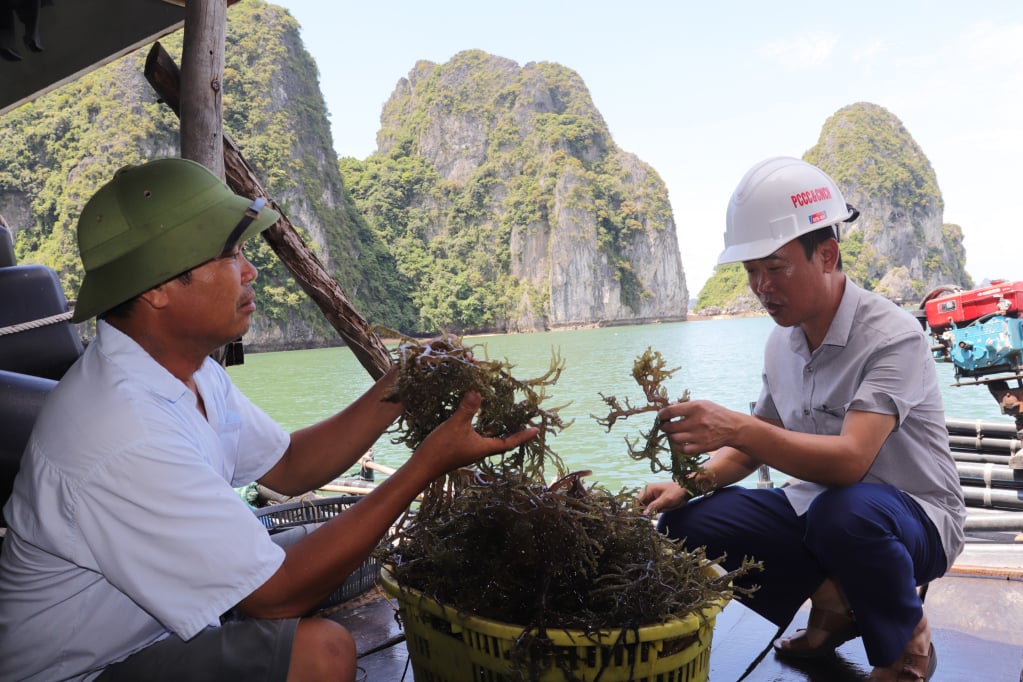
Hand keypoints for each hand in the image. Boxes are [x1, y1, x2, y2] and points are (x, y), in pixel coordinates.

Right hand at [411, 391, 537, 475]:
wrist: (422, 467)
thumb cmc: (442, 448)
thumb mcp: (456, 425)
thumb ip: (468, 408)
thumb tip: (479, 391)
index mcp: (484, 447)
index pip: (509, 442)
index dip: (523, 436)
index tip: (536, 429)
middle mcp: (480, 450)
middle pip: (501, 440)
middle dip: (512, 429)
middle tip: (521, 418)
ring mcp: (469, 450)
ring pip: (488, 437)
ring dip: (496, 427)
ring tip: (503, 414)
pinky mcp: (459, 448)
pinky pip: (476, 436)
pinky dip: (481, 426)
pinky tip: (477, 417)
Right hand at [637, 481, 690, 515]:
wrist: (686, 491)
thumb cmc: (676, 492)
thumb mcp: (666, 499)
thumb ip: (654, 506)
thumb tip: (644, 513)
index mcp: (649, 489)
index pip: (638, 499)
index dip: (636, 508)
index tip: (639, 517)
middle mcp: (648, 493)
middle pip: (640, 504)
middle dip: (645, 511)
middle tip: (650, 516)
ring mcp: (652, 498)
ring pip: (646, 508)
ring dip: (651, 512)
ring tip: (659, 512)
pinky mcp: (656, 503)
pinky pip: (652, 509)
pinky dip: (654, 512)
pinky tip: (659, 512)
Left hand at [657, 399, 739, 454]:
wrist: (733, 428)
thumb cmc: (715, 414)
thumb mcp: (702, 403)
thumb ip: (685, 405)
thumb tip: (668, 408)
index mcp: (696, 407)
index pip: (670, 411)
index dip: (661, 414)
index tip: (661, 416)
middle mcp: (697, 421)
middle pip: (670, 427)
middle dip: (664, 427)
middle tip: (665, 426)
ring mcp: (699, 436)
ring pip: (674, 439)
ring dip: (671, 436)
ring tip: (673, 433)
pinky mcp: (701, 447)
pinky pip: (682, 449)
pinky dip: (678, 446)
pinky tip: (680, 442)